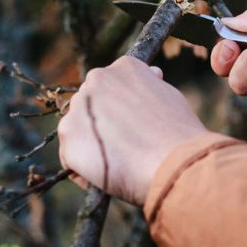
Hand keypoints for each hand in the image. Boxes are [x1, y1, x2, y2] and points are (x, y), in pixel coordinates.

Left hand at [58, 57, 211, 203]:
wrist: (172, 163)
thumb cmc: (178, 135)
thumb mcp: (169, 98)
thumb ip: (151, 86)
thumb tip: (152, 74)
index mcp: (124, 67)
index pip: (112, 85)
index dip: (121, 108)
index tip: (132, 126)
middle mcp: (98, 79)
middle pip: (90, 105)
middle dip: (102, 126)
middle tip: (124, 149)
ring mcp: (80, 106)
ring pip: (78, 130)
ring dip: (92, 147)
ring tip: (119, 166)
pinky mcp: (68, 134)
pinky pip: (70, 157)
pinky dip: (84, 171)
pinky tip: (106, 178)